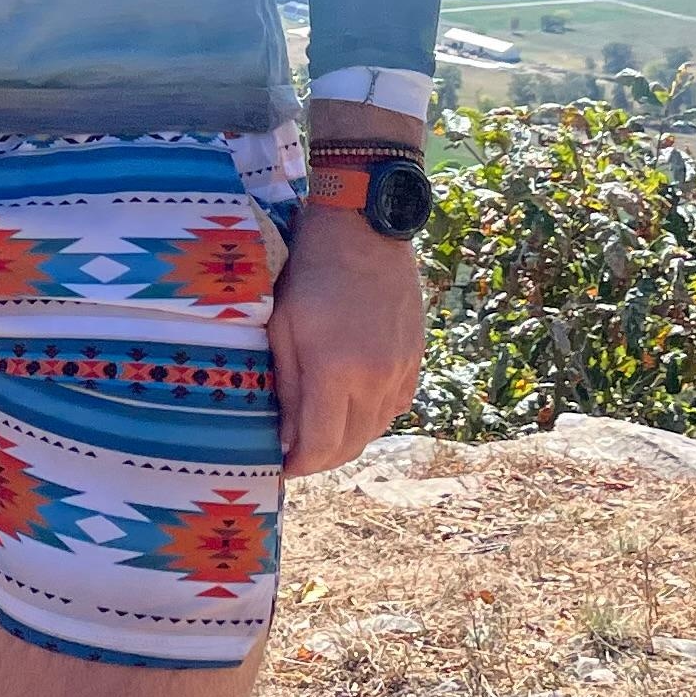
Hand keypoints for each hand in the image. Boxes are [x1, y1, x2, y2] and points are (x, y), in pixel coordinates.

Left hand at [269, 204, 426, 475]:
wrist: (363, 230)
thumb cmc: (308, 272)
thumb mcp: (282, 328)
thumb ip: (286, 386)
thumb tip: (284, 435)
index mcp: (336, 371)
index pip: (320, 445)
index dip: (299, 465)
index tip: (280, 466)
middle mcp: (375, 379)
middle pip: (350, 446)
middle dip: (320, 459)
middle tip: (296, 454)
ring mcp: (400, 370)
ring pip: (375, 430)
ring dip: (347, 441)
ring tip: (320, 433)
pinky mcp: (414, 358)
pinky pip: (395, 407)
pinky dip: (372, 418)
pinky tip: (351, 407)